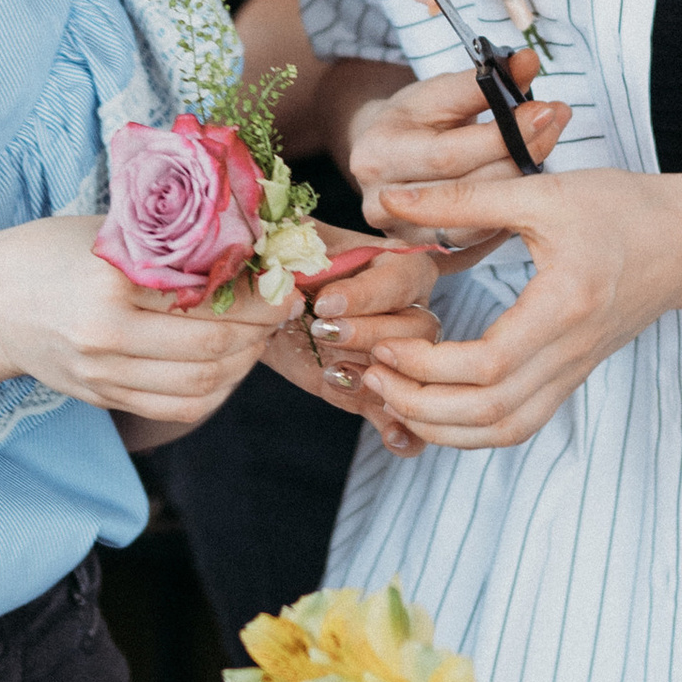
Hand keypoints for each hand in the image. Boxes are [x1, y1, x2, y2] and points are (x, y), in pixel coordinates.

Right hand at [0, 217, 296, 430]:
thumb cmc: (48, 252)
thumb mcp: (108, 230)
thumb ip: (170, 242)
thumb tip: (250, 241)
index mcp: (109, 281)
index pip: (205, 296)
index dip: (258, 294)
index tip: (284, 281)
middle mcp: (104, 337)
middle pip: (211, 348)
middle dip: (260, 330)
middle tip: (281, 307)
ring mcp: (102, 375)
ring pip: (200, 386)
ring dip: (243, 364)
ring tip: (257, 335)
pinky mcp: (102, 398)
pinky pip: (176, 408)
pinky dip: (214, 391)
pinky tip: (227, 365)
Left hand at [254, 232, 444, 456]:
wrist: (263, 313)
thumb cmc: (282, 267)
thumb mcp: (289, 245)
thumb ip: (298, 244)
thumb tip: (293, 252)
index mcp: (394, 264)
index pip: (404, 278)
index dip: (368, 295)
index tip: (325, 304)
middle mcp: (405, 309)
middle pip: (418, 329)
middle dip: (369, 335)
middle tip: (322, 333)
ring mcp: (396, 356)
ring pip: (414, 372)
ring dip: (378, 378)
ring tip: (334, 373)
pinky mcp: (375, 393)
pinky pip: (404, 416)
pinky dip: (404, 431)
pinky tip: (392, 436)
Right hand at [346, 50, 569, 234]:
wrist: (384, 156)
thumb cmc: (413, 119)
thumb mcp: (438, 92)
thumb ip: (481, 82)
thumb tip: (527, 61)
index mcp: (377, 156)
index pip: (450, 154)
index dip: (502, 134)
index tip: (545, 110)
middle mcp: (382, 204)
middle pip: (468, 189)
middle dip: (522, 155)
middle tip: (557, 123)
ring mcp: (403, 237)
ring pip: (478, 221)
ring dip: (523, 186)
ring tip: (549, 147)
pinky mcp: (427, 256)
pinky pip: (480, 240)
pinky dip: (508, 213)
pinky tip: (530, 185)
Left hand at [353, 166, 681, 446]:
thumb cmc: (623, 210)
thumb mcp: (542, 192)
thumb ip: (462, 199)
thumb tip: (391, 198)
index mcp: (563, 306)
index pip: (486, 365)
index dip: (426, 365)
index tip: (386, 341)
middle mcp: (570, 352)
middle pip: (488, 413)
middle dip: (420, 404)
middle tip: (373, 374)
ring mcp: (573, 371)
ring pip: (503, 430)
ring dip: (442, 426)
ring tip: (395, 395)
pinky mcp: (570, 376)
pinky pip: (518, 423)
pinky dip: (471, 427)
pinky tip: (435, 401)